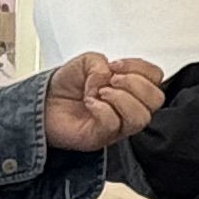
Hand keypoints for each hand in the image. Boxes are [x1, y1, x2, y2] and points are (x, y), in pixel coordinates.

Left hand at [42, 51, 165, 153]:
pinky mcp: (101, 137)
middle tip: (112, 79)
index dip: (140, 68)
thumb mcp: (85, 61)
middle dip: (135, 83)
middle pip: (157, 99)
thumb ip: (100, 62)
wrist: (42, 103)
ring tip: (101, 92)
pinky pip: (113, 125)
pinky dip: (102, 109)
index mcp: (131, 87)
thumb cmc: (64, 86)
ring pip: (141, 117)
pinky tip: (90, 102)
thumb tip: (108, 76)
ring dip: (122, 98)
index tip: (116, 65)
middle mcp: (129, 107)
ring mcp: (118, 125)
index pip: (156, 77)